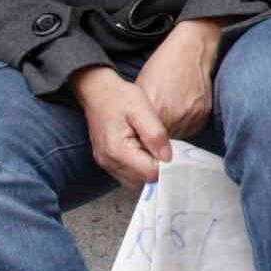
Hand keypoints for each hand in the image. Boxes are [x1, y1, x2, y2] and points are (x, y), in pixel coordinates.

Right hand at [69, 65, 172, 187]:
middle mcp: (109, 161)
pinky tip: (144, 150)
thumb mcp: (142, 109)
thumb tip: (168, 158)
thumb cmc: (118, 96)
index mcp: (117, 150)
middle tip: (164, 149)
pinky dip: (139, 167)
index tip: (173, 152)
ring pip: (135, 181)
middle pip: (142, 181)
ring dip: (148, 169)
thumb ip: (156, 135)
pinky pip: (127, 174)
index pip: (149, 173)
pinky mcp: (106, 160)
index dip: (165, 165)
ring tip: (154, 148)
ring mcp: (105, 163)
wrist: (96, 90)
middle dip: (157, 168)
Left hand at [134, 18, 222, 140]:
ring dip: (173, 131)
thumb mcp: (142, 85)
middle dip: (157, 136)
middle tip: (155, 124)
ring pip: (178, 136)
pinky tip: (182, 110)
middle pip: (163, 140)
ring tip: (170, 113)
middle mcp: (175, 116)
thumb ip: (141, 111)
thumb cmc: (164, 65)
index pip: (146, 137)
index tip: (141, 136)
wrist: (192, 51)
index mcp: (156, 109)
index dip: (143, 138)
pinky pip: (191, 129)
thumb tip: (136, 129)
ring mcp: (192, 116)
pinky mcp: (204, 115)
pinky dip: (185, 124)